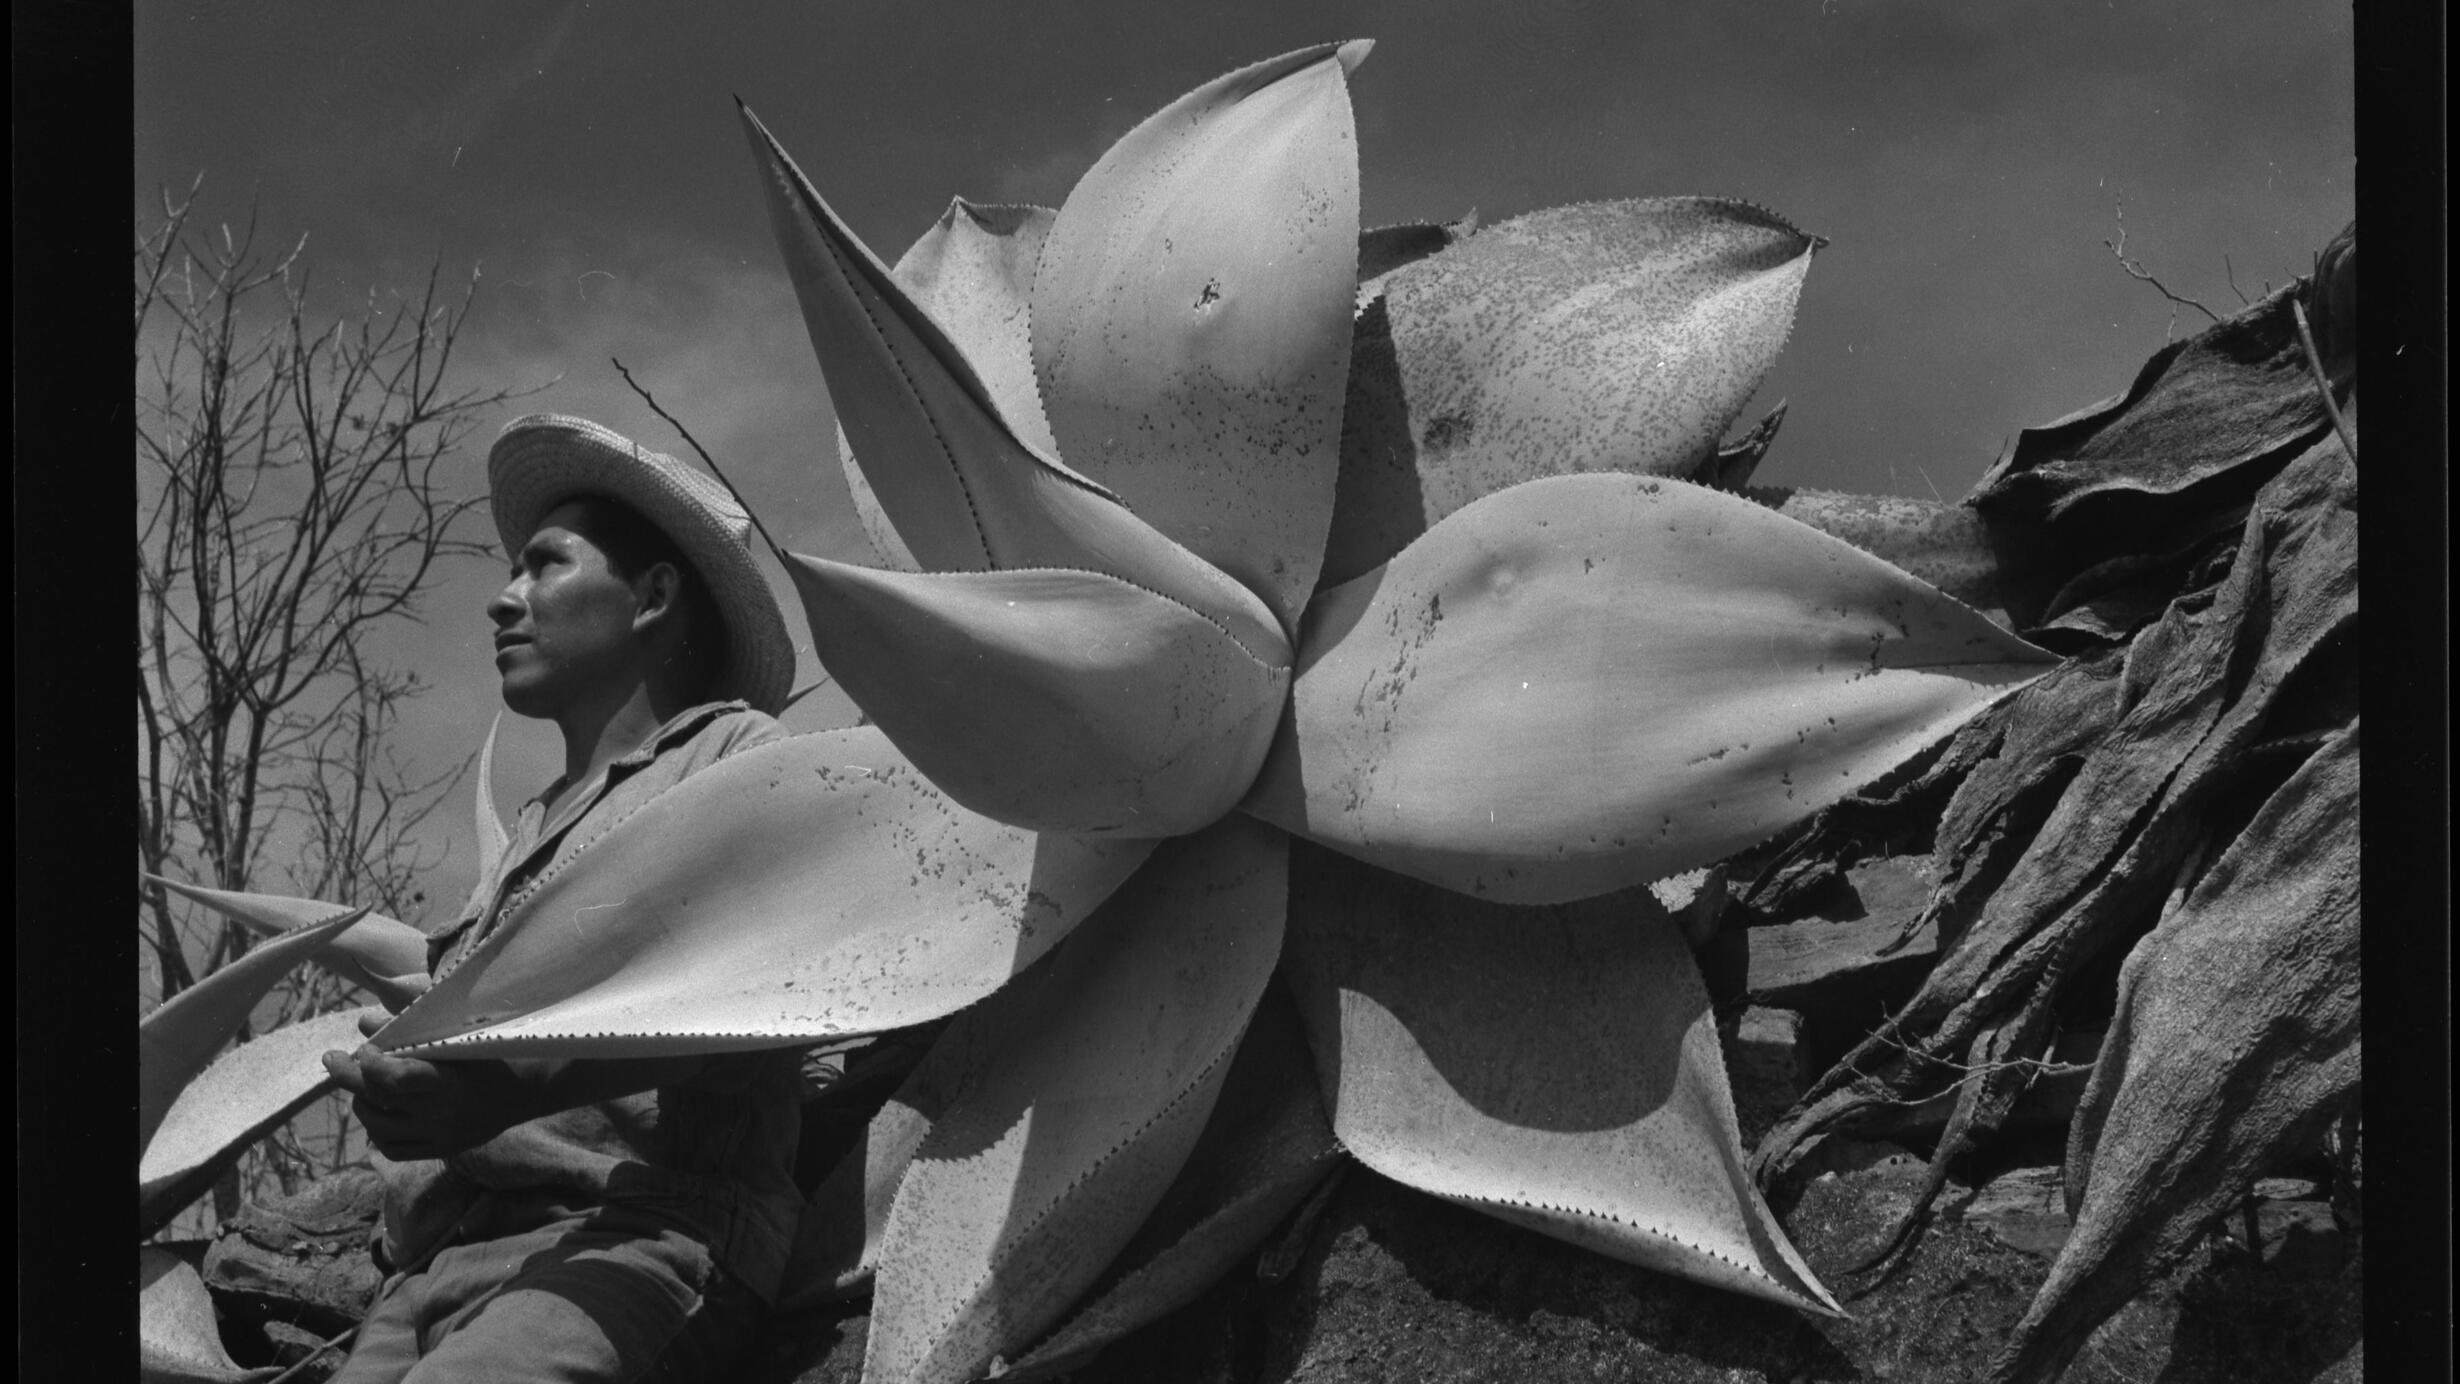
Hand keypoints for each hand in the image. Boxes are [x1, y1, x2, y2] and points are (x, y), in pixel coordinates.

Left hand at [322, 1024, 534, 1160]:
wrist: (523, 1092)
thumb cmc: (488, 1053)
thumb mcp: (456, 1034)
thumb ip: (410, 1027)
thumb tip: (364, 1023)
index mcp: (448, 1080)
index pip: (396, 1078)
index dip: (371, 1064)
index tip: (365, 1047)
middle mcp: (439, 1112)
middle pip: (379, 1099)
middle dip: (349, 1076)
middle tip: (333, 1059)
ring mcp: (437, 1135)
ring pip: (378, 1126)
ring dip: (362, 1103)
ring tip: (363, 1086)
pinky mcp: (437, 1150)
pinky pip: (392, 1148)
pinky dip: (376, 1130)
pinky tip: (378, 1113)